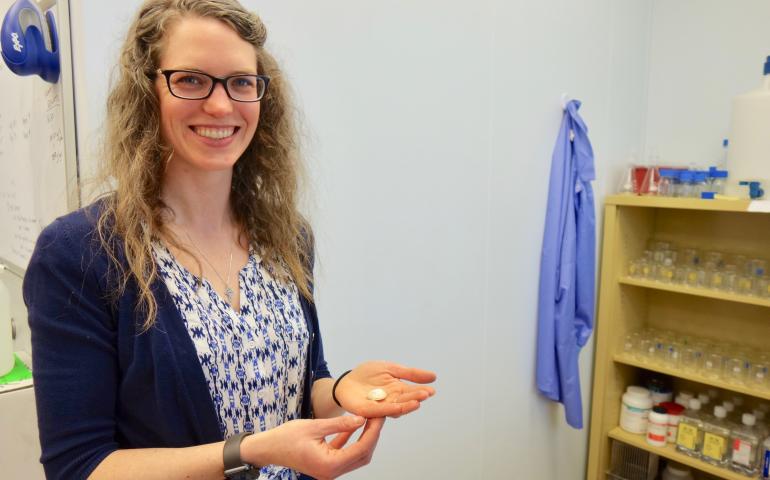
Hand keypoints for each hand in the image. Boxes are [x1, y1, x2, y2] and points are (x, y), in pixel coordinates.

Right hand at [242, 415, 384, 479]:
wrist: (268, 448)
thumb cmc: (286, 437)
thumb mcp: (314, 426)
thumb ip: (340, 424)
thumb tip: (361, 419)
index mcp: (329, 465)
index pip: (361, 449)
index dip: (373, 432)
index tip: (379, 417)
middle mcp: (331, 472)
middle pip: (362, 455)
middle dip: (372, 435)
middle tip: (378, 416)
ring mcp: (329, 470)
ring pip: (355, 455)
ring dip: (363, 437)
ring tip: (370, 418)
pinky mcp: (326, 464)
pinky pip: (344, 453)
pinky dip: (351, 440)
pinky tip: (355, 425)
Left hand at [334, 361, 436, 417]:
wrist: (347, 381)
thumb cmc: (368, 374)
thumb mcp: (391, 368)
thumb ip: (410, 373)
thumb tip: (434, 376)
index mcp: (398, 390)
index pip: (412, 391)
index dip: (421, 391)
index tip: (431, 390)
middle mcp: (392, 401)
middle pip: (406, 400)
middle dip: (416, 397)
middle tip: (426, 394)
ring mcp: (381, 407)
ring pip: (396, 408)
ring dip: (407, 406)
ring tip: (417, 402)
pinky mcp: (368, 410)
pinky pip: (381, 411)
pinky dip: (391, 410)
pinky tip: (399, 407)